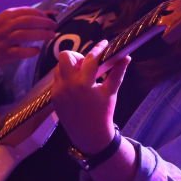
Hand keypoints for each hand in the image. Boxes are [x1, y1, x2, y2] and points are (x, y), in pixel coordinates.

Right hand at [0, 7, 57, 70]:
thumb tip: (53, 13)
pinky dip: (30, 51)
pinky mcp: (4, 54)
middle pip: (28, 21)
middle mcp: (5, 26)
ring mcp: (4, 40)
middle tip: (54, 27)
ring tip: (51, 36)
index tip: (51, 18)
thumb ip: (29, 16)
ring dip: (40, 34)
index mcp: (6, 15)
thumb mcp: (9, 21)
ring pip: (24, 35)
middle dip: (44, 23)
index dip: (42, 14)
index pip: (27, 12)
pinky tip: (37, 50)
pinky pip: (19, 52)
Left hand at [50, 39, 130, 153]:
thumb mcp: (111, 92)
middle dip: (76, 56)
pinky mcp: (53, 97)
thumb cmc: (103, 113)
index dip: (98, 49)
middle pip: (64, 56)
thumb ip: (117, 73)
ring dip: (70, 67)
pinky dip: (65, 78)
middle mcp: (68, 85)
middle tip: (86, 64)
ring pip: (58, 67)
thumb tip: (126, 57)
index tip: (104, 44)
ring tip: (82, 76)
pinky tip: (76, 86)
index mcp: (84, 84)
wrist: (90, 136)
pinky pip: (56, 80)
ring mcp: (58, 92)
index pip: (90, 58)